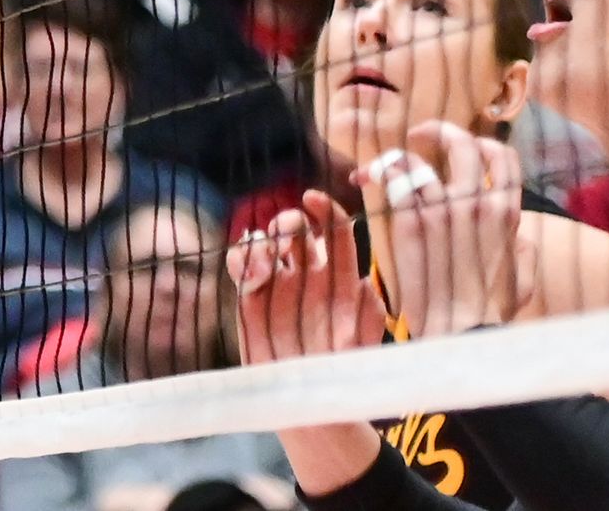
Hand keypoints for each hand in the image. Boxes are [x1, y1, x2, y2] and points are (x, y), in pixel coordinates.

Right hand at [228, 189, 380, 364]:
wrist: (312, 408)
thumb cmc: (344, 376)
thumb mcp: (366, 346)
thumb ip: (368, 315)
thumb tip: (364, 283)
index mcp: (339, 278)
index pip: (334, 231)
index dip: (325, 210)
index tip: (312, 200)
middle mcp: (307, 275)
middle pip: (296, 229)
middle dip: (288, 221)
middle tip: (285, 234)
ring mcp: (277, 285)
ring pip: (265, 242)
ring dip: (262, 239)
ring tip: (264, 260)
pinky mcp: (250, 298)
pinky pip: (241, 265)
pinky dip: (240, 257)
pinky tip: (248, 271)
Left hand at [357, 121, 523, 340]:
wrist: (460, 337)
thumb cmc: (490, 315)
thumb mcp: (521, 283)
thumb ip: (522, 252)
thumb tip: (521, 237)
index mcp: (506, 214)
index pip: (502, 155)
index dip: (481, 143)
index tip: (463, 147)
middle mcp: (475, 204)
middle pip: (460, 143)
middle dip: (438, 132)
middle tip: (420, 137)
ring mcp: (441, 212)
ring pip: (417, 160)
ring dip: (398, 157)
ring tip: (388, 165)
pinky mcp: (410, 224)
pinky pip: (393, 181)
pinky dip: (379, 173)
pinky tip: (367, 180)